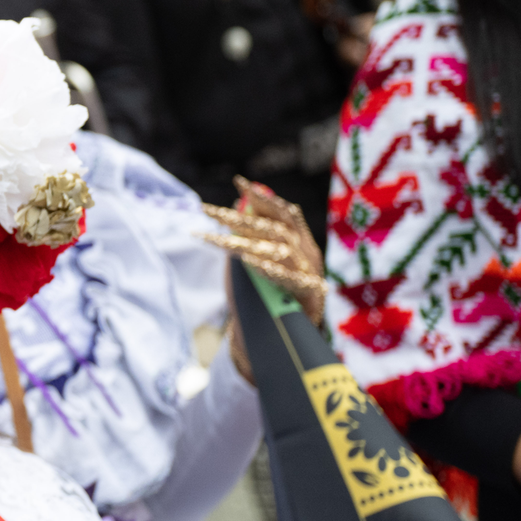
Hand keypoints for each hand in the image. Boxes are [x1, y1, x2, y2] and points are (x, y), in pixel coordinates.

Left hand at [201, 176, 328, 326]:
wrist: (279, 337)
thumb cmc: (265, 297)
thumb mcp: (252, 263)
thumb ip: (247, 236)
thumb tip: (239, 204)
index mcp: (297, 241)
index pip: (281, 212)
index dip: (262, 197)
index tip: (239, 182)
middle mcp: (306, 253)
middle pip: (276, 228)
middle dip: (244, 218)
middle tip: (211, 211)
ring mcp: (309, 273)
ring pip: (281, 249)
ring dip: (249, 242)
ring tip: (223, 236)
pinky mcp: (309, 295)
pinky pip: (290, 278)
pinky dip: (270, 269)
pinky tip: (250, 262)